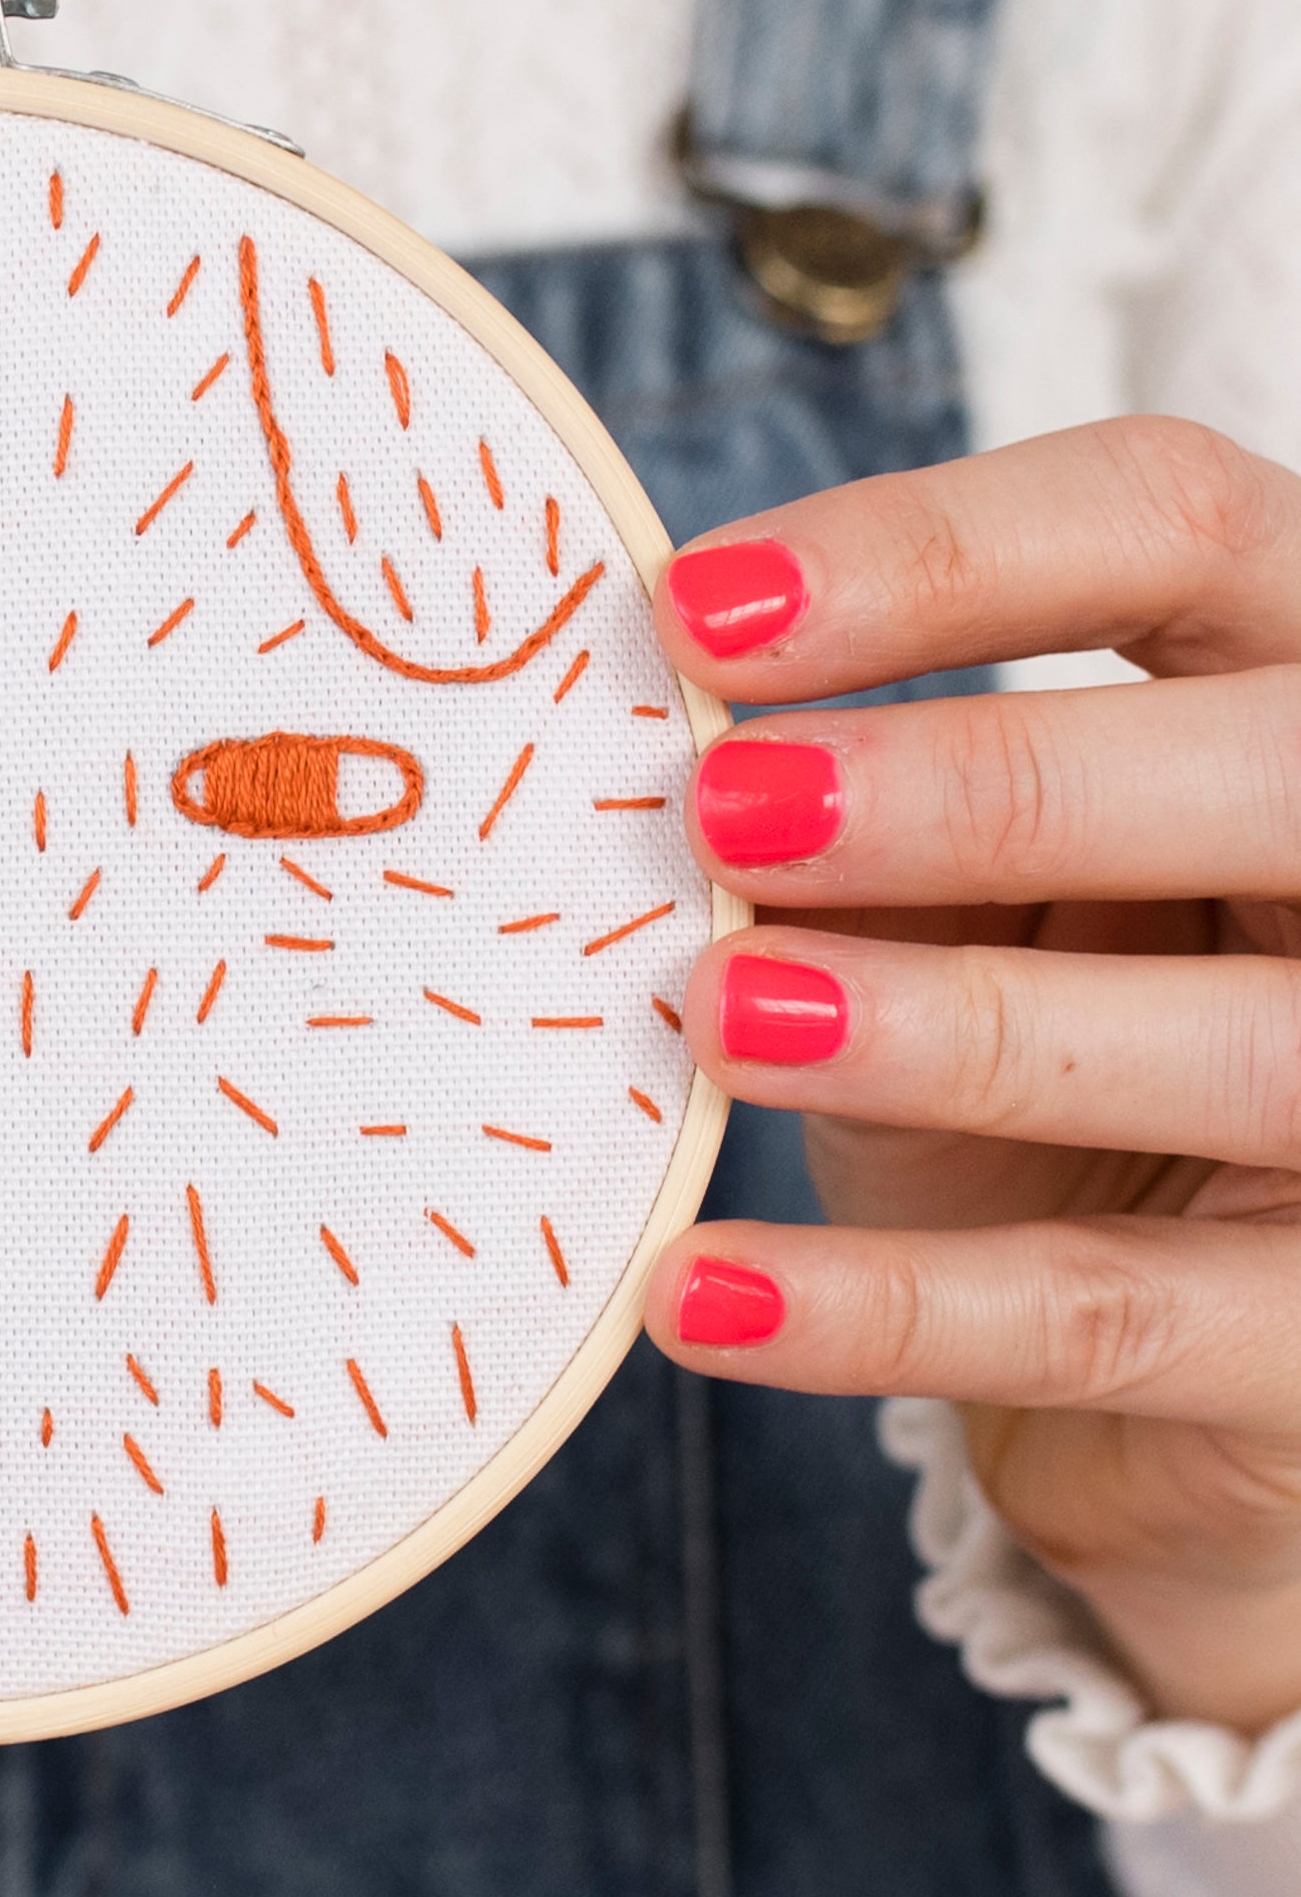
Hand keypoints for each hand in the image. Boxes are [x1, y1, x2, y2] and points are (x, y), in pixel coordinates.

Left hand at [645, 415, 1300, 1729]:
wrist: (1139, 1366)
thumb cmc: (1035, 1060)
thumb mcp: (950, 912)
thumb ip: (853, 836)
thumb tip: (659, 780)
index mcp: (1292, 692)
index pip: (1176, 529)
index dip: (941, 552)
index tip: (694, 610)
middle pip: (1260, 768)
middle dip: (983, 783)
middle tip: (725, 806)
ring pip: (1227, 1046)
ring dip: (945, 1027)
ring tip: (718, 1015)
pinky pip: (1113, 1317)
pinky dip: (888, 1308)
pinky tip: (698, 1292)